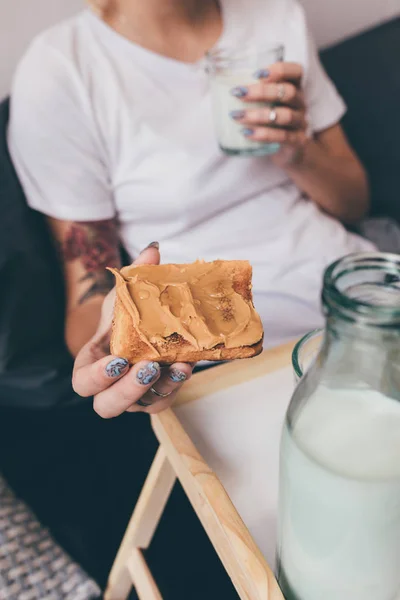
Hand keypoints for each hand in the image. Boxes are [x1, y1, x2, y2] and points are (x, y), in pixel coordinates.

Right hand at [72, 245, 193, 416]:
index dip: (96, 377)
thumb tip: (153, 249)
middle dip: (128, 390)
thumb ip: (134, 273)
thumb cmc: (123, 314)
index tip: (117, 360)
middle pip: (108, 406)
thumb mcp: (124, 293)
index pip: (82, 383)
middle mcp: (110, 386)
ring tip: (178, 367)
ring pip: (142, 406)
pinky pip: (166, 398)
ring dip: (161, 388)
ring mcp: (135, 396)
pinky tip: (187, 365)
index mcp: (91, 364)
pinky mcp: (159, 395)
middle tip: (147, 368)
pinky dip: (177, 384)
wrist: (142, 327)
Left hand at [230, 62, 307, 166]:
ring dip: (259, 115)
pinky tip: (247, 133)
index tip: (257, 73)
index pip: (295, 71)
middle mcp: (300, 103)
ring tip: (237, 116)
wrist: (289, 151)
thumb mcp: (263, 102)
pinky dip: (263, 134)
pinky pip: (282, 137)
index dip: (279, 70)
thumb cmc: (270, 120)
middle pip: (288, 92)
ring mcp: (300, 123)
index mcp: (294, 87)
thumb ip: (247, 89)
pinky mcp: (297, 141)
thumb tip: (211, 75)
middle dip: (262, 92)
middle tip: (238, 93)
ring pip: (285, 116)